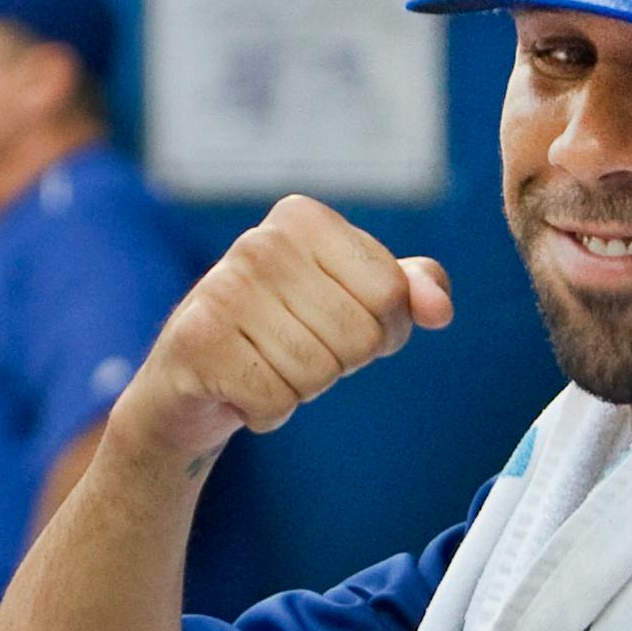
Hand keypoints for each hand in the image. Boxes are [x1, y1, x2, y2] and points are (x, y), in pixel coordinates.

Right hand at [109, 195, 454, 469]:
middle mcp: (260, 243)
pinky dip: (267, 411)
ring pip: (319, 372)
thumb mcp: (355, 300)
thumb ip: (408, 289)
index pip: (391, 292)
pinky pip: (276, 401)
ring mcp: (222, 289)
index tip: (340, 325)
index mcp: (303, 219)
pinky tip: (240, 389)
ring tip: (266, 364)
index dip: (383, 330)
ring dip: (302, 388)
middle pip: (360, 336)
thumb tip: (439, 309)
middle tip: (296, 348)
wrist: (192, 380)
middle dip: (340, 362)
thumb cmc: (286, 332)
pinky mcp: (196, 343)